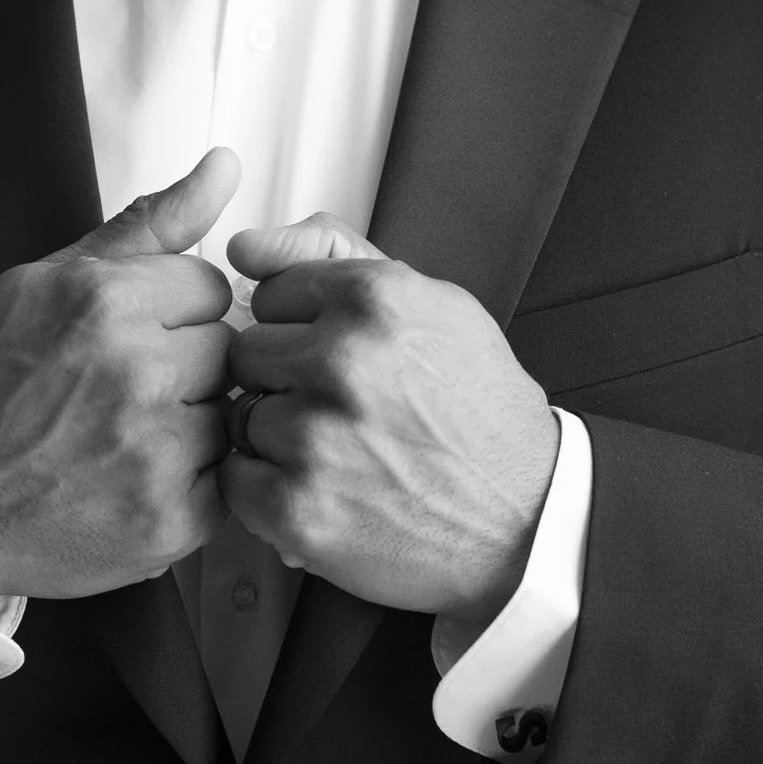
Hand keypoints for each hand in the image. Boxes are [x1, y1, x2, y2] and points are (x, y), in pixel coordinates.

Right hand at [0, 149, 239, 599]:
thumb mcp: (50, 281)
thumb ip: (148, 225)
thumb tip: (225, 164)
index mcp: (107, 301)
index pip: (211, 288)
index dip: (173, 315)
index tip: (131, 341)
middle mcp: (138, 372)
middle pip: (226, 350)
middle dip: (186, 368)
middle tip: (123, 394)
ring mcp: (157, 452)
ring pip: (227, 416)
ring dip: (191, 426)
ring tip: (124, 438)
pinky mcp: (171, 520)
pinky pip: (224, 482)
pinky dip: (188, 485)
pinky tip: (133, 481)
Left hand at [222, 213, 558, 625]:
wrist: (527, 517)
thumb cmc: (480, 414)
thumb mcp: (434, 306)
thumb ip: (336, 255)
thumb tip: (248, 246)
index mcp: (375, 299)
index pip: (271, 292)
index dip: (301, 330)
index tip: (336, 359)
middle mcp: (342, 359)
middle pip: (247, 352)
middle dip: (284, 380)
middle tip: (339, 411)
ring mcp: (316, 436)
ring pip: (240, 415)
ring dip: (276, 437)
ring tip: (338, 454)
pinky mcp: (297, 507)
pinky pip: (236, 479)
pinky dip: (267, 490)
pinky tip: (320, 490)